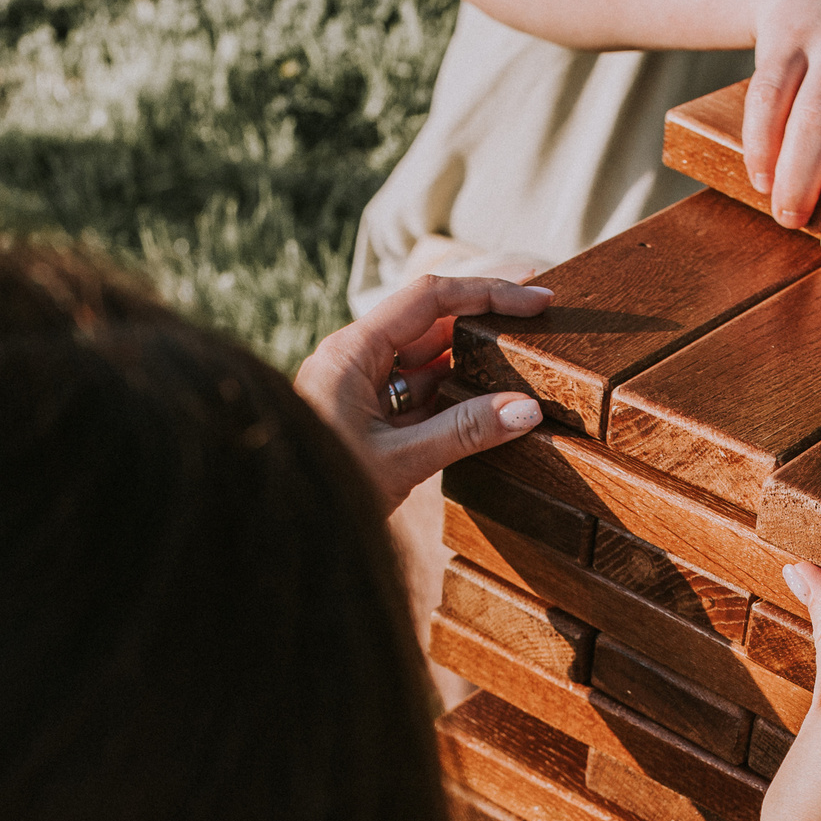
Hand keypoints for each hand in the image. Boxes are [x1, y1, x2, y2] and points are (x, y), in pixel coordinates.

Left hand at [294, 275, 552, 516]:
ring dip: (473, 365)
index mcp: (352, 352)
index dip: (488, 292)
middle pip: (431, 324)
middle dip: (485, 323)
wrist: (280, 528)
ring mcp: (360, 387)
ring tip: (525, 368)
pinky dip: (454, 397)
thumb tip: (527, 409)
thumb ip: (464, 432)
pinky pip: (418, 394)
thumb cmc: (324, 489)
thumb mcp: (401, 461)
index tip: (536, 298)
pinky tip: (489, 407)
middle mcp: (355, 359)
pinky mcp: (367, 416)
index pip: (430, 299)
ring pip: (427, 362)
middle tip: (540, 323)